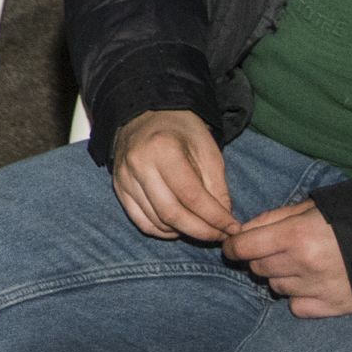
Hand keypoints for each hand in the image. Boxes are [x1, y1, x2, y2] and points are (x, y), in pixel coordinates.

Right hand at [111, 110, 235, 244]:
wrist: (146, 115)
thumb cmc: (182, 131)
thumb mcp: (209, 151)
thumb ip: (218, 188)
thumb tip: (223, 223)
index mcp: (163, 149)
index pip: (192, 196)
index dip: (215, 218)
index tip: (232, 228)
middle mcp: (139, 164)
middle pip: (171, 213)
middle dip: (201, 231)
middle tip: (219, 235)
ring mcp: (125, 177)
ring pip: (156, 221)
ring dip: (183, 232)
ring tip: (202, 228)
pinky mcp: (119, 187)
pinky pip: (140, 221)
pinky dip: (162, 231)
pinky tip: (178, 226)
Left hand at [227, 200, 351, 316]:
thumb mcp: (311, 208)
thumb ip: (274, 218)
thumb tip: (243, 232)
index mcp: (295, 236)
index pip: (243, 247)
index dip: (233, 246)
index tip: (233, 246)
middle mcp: (302, 265)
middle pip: (258, 267)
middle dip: (260, 258)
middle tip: (276, 250)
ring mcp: (318, 289)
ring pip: (276, 287)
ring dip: (280, 276)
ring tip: (301, 265)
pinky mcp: (334, 307)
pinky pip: (297, 307)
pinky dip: (298, 298)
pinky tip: (311, 284)